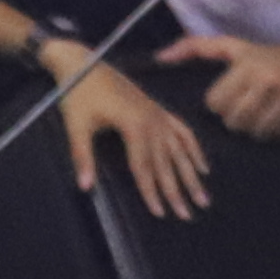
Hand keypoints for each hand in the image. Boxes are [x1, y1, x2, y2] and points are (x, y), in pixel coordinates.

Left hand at [55, 51, 215, 218]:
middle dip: (177, 190)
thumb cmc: (77, 93)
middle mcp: (152, 120)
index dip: (152, 191)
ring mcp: (158, 114)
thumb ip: (82, 156)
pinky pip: (183, 131)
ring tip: (203, 198)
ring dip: (191, 175)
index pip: (144, 166)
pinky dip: (194, 149)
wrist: (82, 63)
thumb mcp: (76, 125)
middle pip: (166, 162)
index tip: (161, 213)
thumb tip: (85, 187)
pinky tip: (203, 167)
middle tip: (187, 215)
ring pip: (179, 150)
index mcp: (134, 124)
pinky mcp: (158, 109)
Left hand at [168, 27, 279, 138]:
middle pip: (236, 123)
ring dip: (256, 129)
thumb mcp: (233, 46)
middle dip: (234, 120)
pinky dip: (279, 134)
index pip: (216, 104)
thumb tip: (158, 58)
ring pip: (259, 134)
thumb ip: (193, 48)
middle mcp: (273, 83)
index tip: (227, 98)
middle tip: (243, 110)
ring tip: (261, 114)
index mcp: (249, 66)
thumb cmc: (268, 54)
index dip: (217, 104)